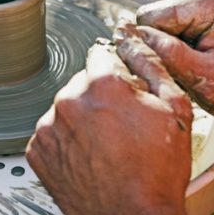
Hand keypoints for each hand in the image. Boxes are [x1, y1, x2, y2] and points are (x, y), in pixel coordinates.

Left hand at [26, 22, 191, 214]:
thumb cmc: (156, 172)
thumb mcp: (174, 109)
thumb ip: (151, 65)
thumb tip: (135, 41)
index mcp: (101, 85)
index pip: (101, 54)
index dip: (117, 70)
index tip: (123, 87)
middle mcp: (68, 101)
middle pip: (83, 83)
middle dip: (100, 96)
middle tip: (121, 125)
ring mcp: (49, 127)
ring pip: (66, 108)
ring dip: (82, 118)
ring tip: (106, 145)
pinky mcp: (38, 150)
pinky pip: (52, 132)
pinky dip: (66, 140)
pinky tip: (88, 156)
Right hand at [136, 0, 213, 125]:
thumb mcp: (207, 80)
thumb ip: (168, 56)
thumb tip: (132, 39)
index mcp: (210, 2)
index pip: (150, 17)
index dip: (151, 45)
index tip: (167, 67)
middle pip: (153, 20)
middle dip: (161, 48)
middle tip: (184, 71)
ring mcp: (203, 1)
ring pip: (158, 26)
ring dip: (168, 51)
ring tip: (192, 68)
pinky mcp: (200, 13)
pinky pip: (169, 29)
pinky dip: (175, 50)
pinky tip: (193, 62)